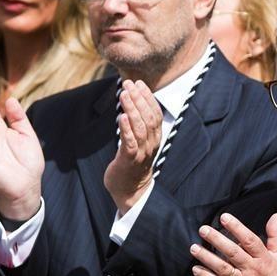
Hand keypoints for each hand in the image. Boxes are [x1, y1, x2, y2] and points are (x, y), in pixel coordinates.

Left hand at [104, 80, 162, 213]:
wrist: (131, 191)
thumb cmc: (131, 165)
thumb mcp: (138, 144)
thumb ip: (137, 128)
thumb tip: (129, 108)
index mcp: (154, 139)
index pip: (155, 114)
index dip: (148, 98)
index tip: (139, 84)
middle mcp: (151, 144)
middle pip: (149, 117)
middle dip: (139, 98)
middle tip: (129, 83)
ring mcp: (142, 152)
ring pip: (140, 127)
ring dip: (132, 109)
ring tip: (124, 94)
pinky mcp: (129, 160)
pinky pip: (130, 142)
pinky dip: (126, 129)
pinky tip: (121, 117)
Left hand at [191, 213, 276, 275]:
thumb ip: (275, 235)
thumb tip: (276, 217)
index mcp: (264, 259)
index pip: (250, 240)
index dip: (237, 228)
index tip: (225, 218)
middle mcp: (252, 270)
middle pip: (233, 252)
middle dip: (217, 239)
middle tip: (204, 230)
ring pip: (222, 268)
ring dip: (207, 257)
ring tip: (195, 248)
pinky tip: (197, 269)